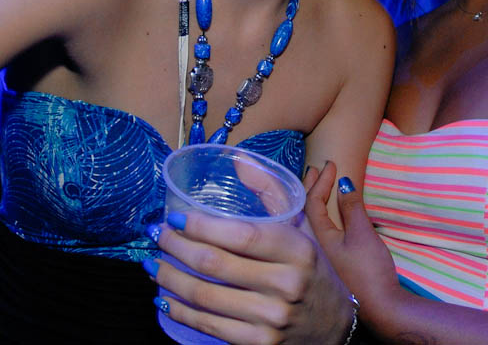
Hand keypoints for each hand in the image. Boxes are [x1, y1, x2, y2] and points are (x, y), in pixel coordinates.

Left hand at [148, 209, 353, 344]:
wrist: (334, 325)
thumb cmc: (311, 268)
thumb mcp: (302, 228)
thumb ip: (272, 192)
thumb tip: (239, 161)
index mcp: (298, 249)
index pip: (242, 234)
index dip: (202, 226)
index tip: (175, 218)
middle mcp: (286, 284)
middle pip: (216, 264)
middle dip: (176, 248)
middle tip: (157, 236)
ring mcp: (272, 318)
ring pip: (205, 297)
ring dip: (170, 279)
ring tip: (153, 265)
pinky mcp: (259, 344)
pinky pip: (209, 326)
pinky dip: (180, 312)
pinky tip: (165, 298)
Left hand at [303, 162, 400, 317]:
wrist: (379, 309)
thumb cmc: (369, 272)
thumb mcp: (362, 235)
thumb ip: (351, 208)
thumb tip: (343, 182)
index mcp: (316, 238)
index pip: (311, 201)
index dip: (319, 181)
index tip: (330, 164)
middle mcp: (311, 246)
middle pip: (301, 210)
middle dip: (308, 188)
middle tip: (314, 170)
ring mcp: (318, 257)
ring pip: (305, 222)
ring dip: (309, 201)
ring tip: (314, 186)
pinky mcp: (326, 266)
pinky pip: (313, 233)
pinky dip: (316, 217)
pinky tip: (323, 216)